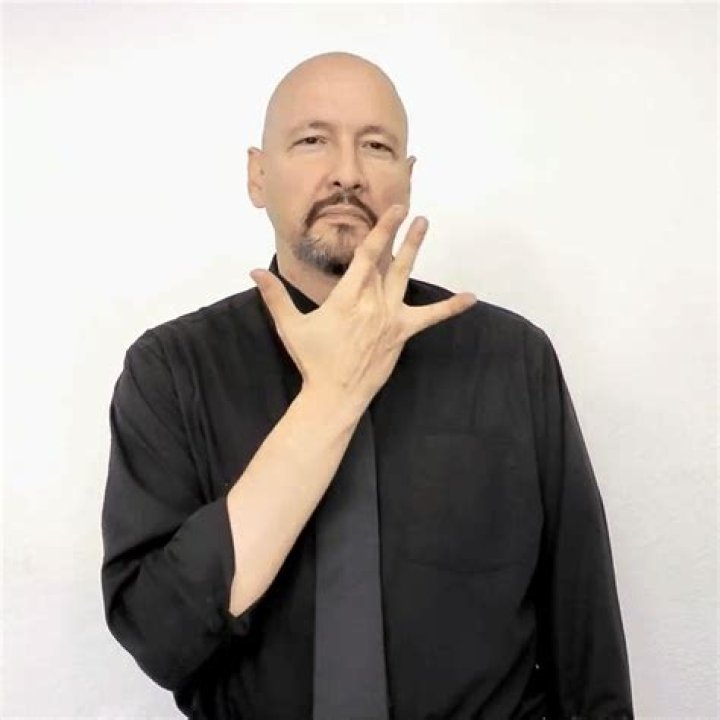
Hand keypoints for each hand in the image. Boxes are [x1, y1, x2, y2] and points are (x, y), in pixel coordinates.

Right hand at [250, 205, 475, 407]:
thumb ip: (274, 296)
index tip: (392, 210)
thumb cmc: (313, 360)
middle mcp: (373, 302)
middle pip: (387, 261)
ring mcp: (391, 317)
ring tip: (424, 225)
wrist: (335, 394)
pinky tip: (470, 298)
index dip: (380, 230)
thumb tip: (253, 272)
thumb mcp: (290, 326)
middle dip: (399, 234)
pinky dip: (450, 308)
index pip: (366, 255)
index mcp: (347, 296)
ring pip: (405, 276)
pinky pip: (430, 318)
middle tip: (411, 210)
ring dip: (414, 250)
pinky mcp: (402, 333)